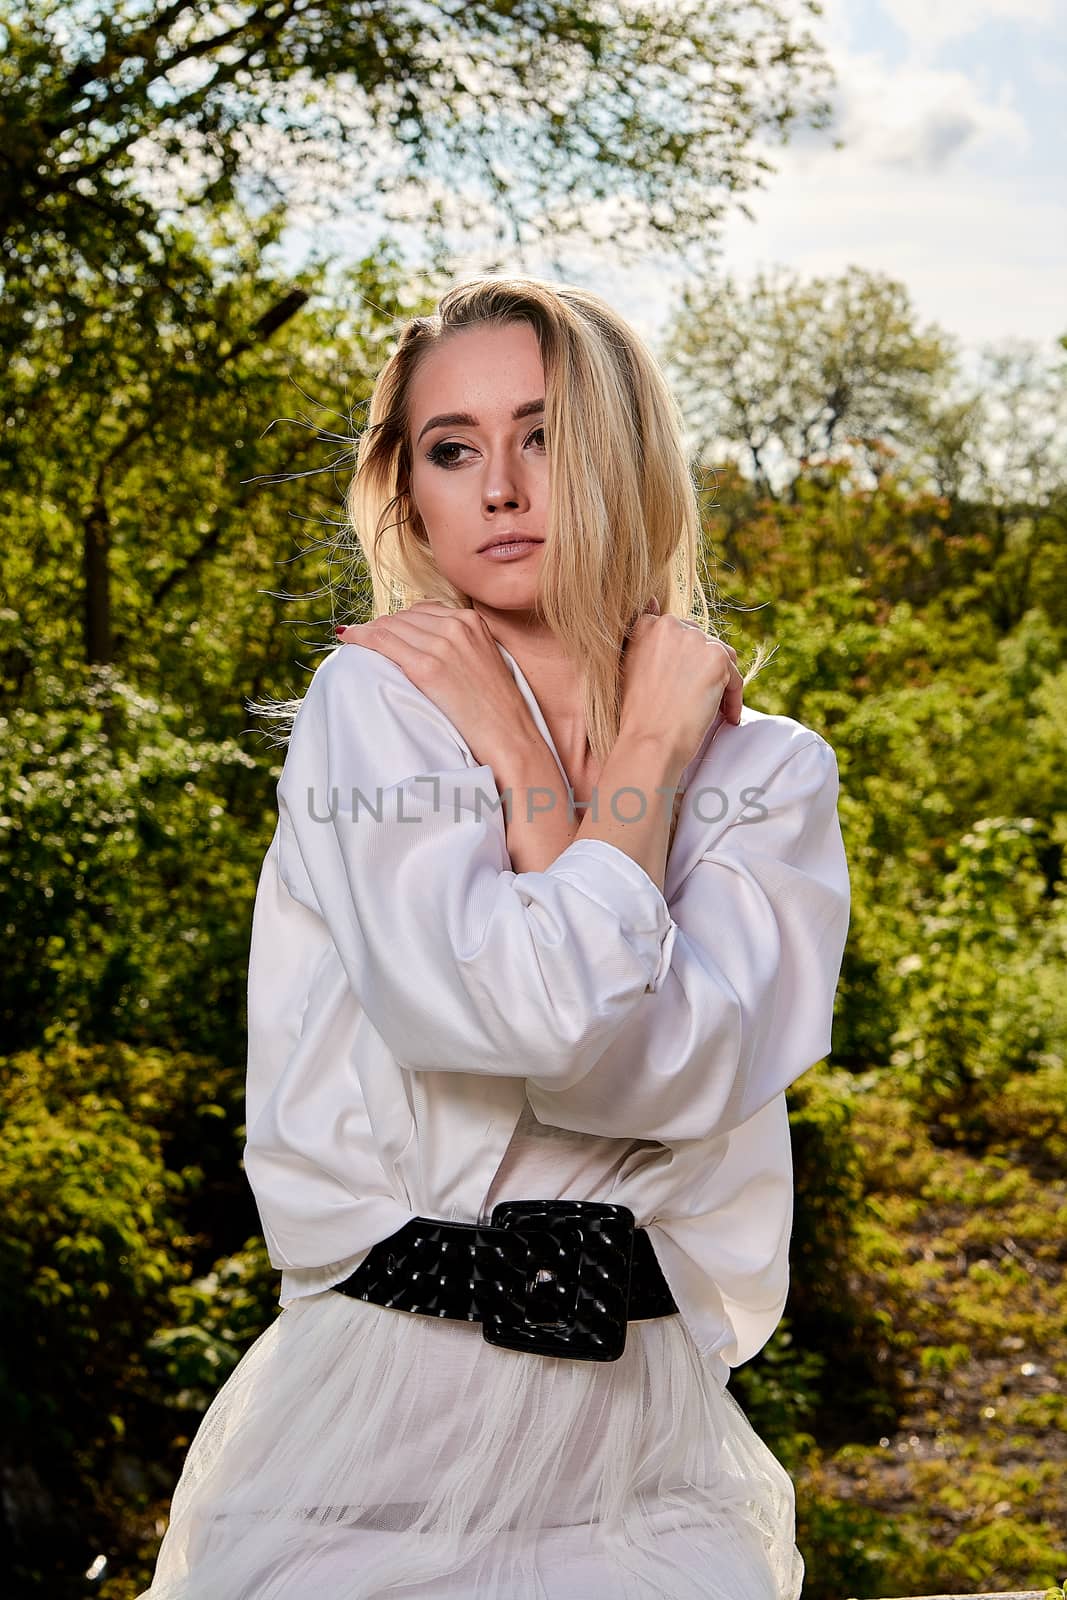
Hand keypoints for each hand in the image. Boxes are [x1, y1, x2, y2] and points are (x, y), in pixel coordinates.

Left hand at [335, 603, 535, 767]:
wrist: (511, 735)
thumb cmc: (498, 709)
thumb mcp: (484, 662)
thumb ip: (461, 645)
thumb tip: (429, 646)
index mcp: (472, 621)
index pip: (423, 611)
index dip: (400, 622)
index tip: (387, 633)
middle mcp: (457, 626)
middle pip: (404, 616)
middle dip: (384, 627)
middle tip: (367, 640)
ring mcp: (442, 645)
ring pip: (390, 626)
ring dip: (370, 632)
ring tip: (356, 641)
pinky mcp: (428, 667)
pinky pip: (383, 641)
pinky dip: (361, 637)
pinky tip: (348, 638)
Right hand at [619, 599, 742, 769]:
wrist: (650, 741)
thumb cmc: (638, 714)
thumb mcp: (629, 666)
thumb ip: (644, 635)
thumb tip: (653, 600)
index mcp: (646, 625)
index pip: (677, 632)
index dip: (683, 659)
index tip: (681, 683)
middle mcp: (670, 625)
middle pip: (702, 642)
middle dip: (703, 670)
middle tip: (696, 700)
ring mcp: (695, 639)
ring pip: (722, 657)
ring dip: (721, 682)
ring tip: (712, 709)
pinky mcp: (718, 658)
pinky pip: (735, 677)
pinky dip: (734, 699)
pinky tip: (726, 718)